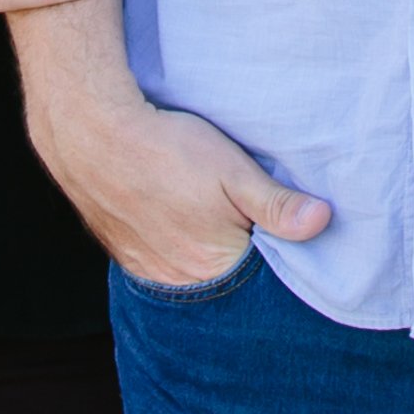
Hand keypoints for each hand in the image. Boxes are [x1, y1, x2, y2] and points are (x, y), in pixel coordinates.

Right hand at [27, 77, 331, 288]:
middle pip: (226, 277)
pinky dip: (176, 249)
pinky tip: (179, 221)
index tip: (281, 230)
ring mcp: (148, 269)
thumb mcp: (233, 170)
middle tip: (243, 218)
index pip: (259, 275)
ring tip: (209, 217)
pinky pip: (162, 264)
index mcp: (213, 265)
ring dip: (205, 253)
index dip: (274, 253)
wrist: (91, 134)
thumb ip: (277, 204)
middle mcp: (179, 279)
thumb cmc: (167, 149)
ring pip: (192, 272)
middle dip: (240, 255)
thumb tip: (321, 222)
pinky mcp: (125, 255)